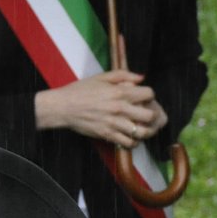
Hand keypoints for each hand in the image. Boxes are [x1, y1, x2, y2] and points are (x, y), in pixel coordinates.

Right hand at [35, 70, 161, 146]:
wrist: (63, 107)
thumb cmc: (81, 90)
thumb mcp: (101, 77)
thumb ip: (123, 75)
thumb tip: (141, 77)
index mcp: (120, 92)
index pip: (149, 94)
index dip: (149, 95)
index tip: (144, 98)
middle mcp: (120, 108)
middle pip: (150, 116)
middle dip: (152, 115)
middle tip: (148, 115)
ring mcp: (114, 123)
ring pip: (142, 132)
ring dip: (146, 130)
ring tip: (142, 127)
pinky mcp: (107, 135)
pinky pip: (128, 143)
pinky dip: (133, 142)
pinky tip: (131, 137)